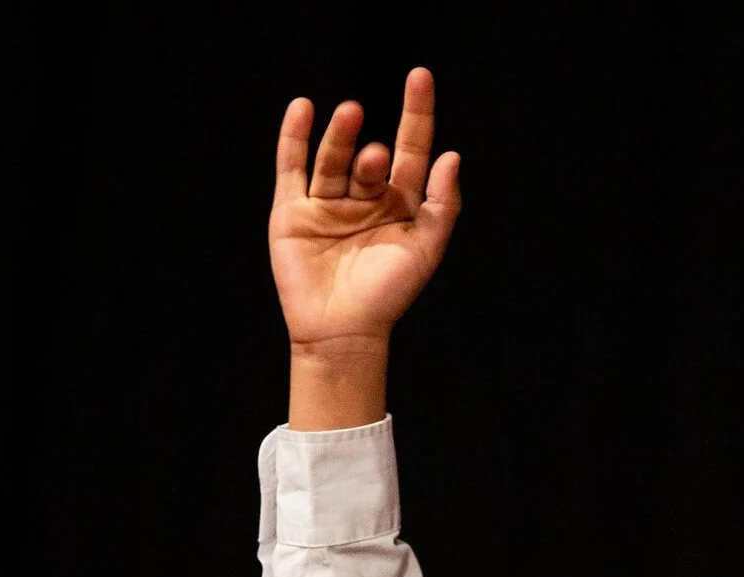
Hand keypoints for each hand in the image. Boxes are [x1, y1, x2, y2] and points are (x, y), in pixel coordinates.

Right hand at [270, 68, 461, 354]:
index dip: (417, 114)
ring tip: (350, 114)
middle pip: (370, 157)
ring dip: (340, 136)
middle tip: (377, 154)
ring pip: (333, 159)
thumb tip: (451, 156)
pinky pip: (292, 167)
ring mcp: (327, 203)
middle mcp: (364, 197)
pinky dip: (294, 137)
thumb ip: (442, 204)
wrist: (343, 331)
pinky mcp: (293, 211)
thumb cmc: (389, 294)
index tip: (420, 77)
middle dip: (373, 150)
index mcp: (400, 203)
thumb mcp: (426, 249)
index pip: (412, 148)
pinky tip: (303, 109)